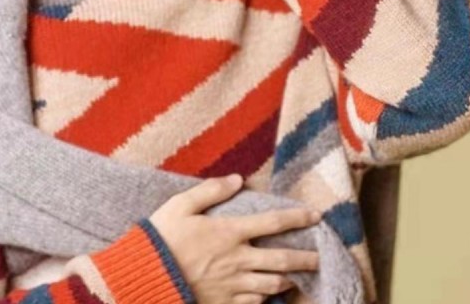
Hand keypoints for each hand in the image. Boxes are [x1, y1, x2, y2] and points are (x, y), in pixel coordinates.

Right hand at [149, 175, 320, 303]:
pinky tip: (268, 295)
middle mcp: (238, 259)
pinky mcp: (225, 303)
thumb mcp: (182, 205)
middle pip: (282, 259)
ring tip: (299, 278)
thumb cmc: (163, 236)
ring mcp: (234, 285)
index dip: (297, 218)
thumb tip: (237, 179)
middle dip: (306, 258)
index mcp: (230, 232)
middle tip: (322, 257)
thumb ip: (211, 191)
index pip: (272, 222)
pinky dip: (266, 299)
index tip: (316, 216)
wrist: (148, 276)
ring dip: (289, 280)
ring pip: (273, 284)